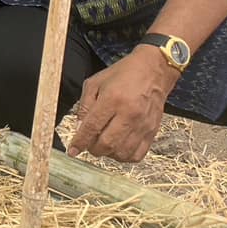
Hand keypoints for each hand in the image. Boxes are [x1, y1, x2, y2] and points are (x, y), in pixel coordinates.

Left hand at [67, 46, 180, 161]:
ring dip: (108, 154)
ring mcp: (143, 125)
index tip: (72, 150)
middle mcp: (129, 114)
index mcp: (112, 99)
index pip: (92, 127)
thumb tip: (80, 127)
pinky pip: (137, 154)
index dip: (80, 141)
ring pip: (122, 153)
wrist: (153, 71)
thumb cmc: (122, 75)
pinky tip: (118, 147)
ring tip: (103, 144)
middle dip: (93, 149)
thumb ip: (85, 105)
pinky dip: (124, 156)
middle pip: (107, 144)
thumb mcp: (96, 82)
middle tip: (88, 144)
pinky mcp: (153, 131)